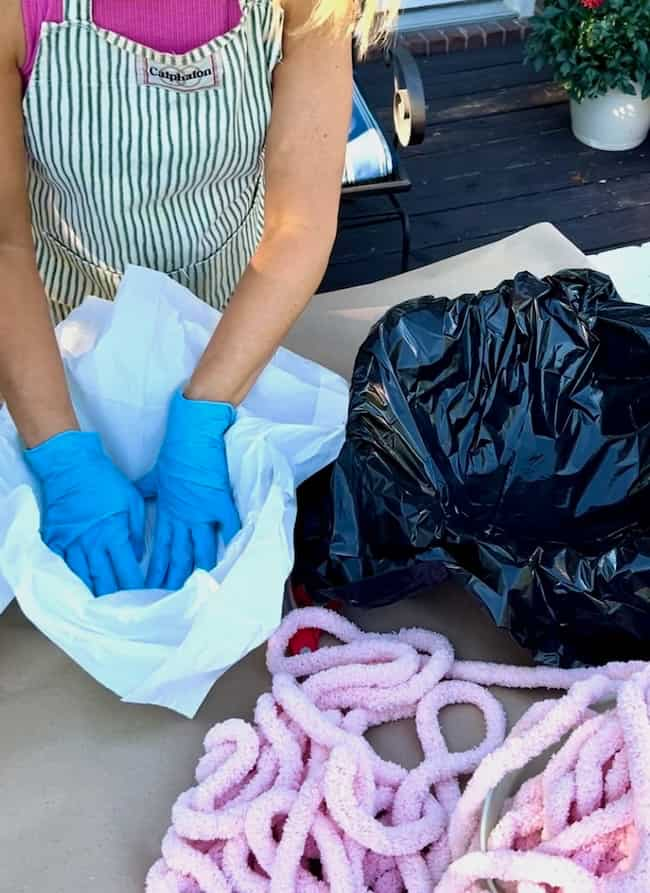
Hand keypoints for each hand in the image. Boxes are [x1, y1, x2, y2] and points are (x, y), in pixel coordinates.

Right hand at [24, 432, 144, 595]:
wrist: (70, 466)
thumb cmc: (104, 480)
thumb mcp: (131, 501)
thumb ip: (136, 531)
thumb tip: (137, 555)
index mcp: (113, 535)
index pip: (127, 571)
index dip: (135, 588)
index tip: (143, 598)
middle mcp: (92, 544)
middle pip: (105, 580)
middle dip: (116, 598)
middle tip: (124, 612)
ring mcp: (71, 544)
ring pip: (83, 578)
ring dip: (94, 595)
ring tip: (103, 611)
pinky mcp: (55, 540)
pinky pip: (63, 567)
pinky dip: (72, 581)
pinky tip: (78, 593)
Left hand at [137, 390, 240, 589]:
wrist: (192, 431)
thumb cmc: (174, 453)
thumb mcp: (153, 476)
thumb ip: (145, 492)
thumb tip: (134, 503)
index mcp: (168, 512)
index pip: (160, 547)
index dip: (156, 568)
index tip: (151, 587)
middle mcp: (184, 516)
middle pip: (178, 553)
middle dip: (174, 578)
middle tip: (170, 600)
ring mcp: (202, 509)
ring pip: (200, 547)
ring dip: (199, 569)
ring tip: (199, 590)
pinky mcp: (219, 499)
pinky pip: (228, 523)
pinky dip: (232, 538)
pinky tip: (233, 557)